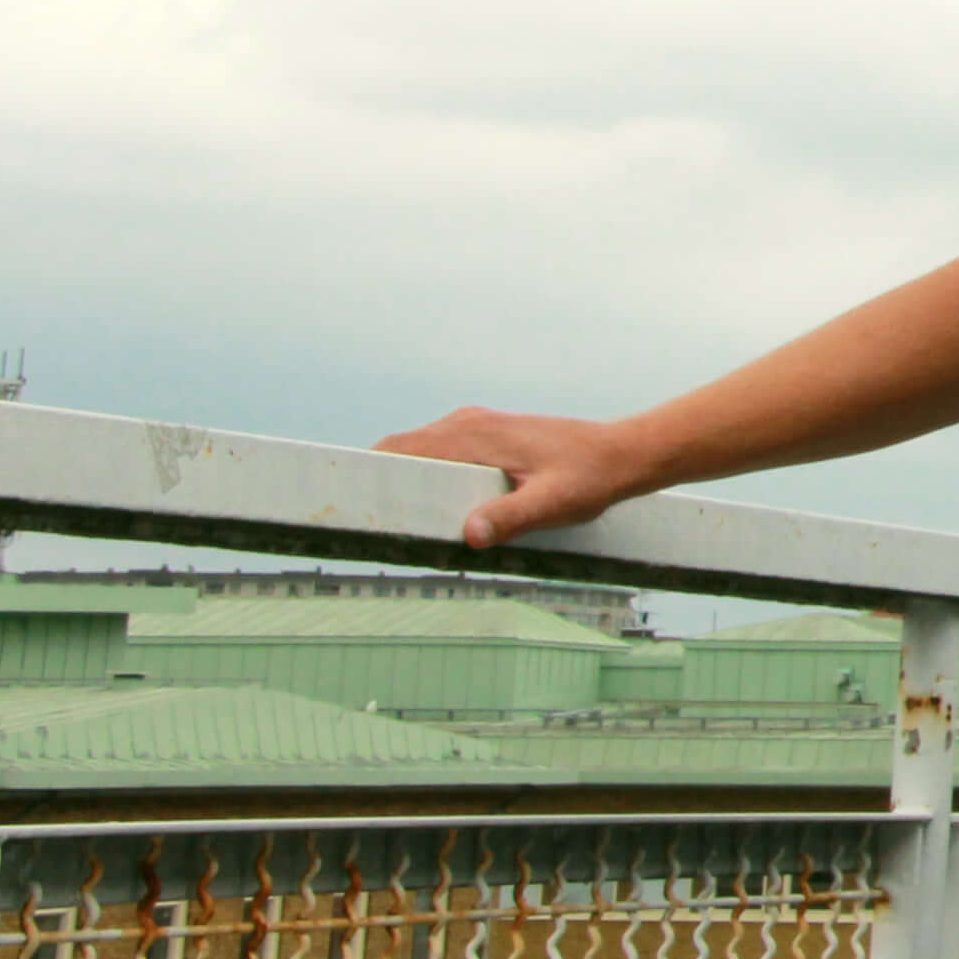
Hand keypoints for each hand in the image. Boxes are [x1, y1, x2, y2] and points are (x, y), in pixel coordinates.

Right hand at [372, 409, 658, 545]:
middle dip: (375, 483)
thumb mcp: (552, 504)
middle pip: (399, 452)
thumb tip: (469, 534)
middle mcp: (467, 424)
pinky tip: (423, 513)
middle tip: (352, 527)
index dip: (364, 472)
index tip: (336, 500)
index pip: (397, 449)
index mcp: (472, 435)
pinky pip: (439, 456)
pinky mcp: (485, 438)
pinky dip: (422, 479)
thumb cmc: (589, 478)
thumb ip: (511, 517)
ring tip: (378, 525)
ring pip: (418, 455)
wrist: (622, 455)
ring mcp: (475, 428)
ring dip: (399, 483)